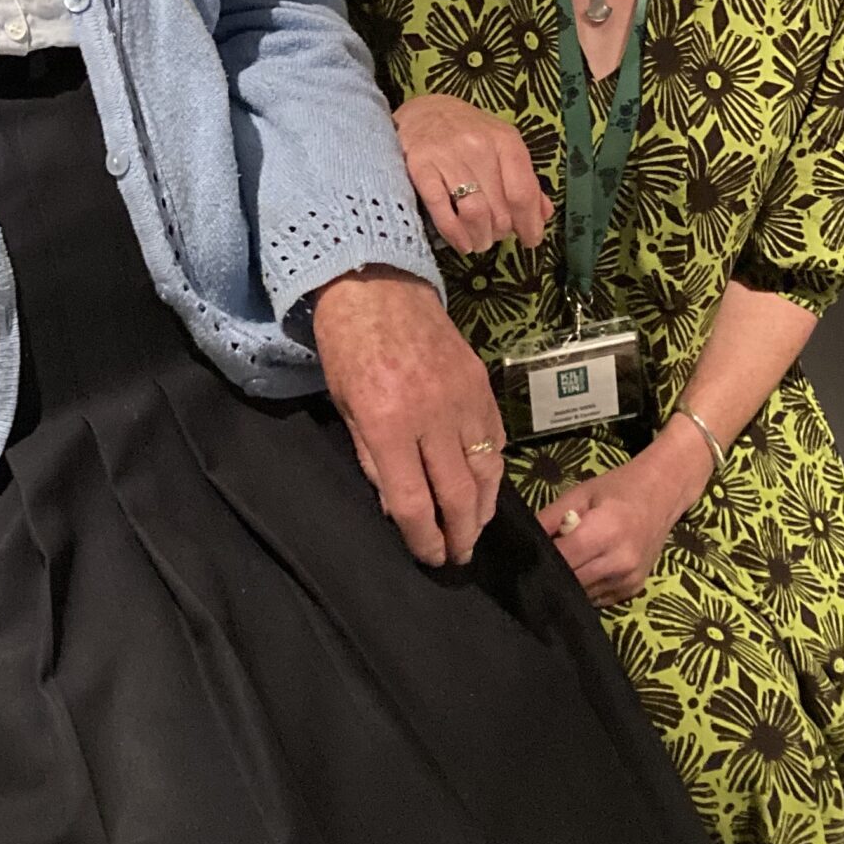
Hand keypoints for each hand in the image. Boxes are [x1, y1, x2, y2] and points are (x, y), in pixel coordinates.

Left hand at [311, 267, 504, 567]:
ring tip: (475, 529)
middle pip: (460, 496)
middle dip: (461, 535)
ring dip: (485, 509)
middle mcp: (433, 417)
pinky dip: (494, 469)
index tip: (429, 556)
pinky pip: (497, 438)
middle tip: (458, 556)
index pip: (414, 503)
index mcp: (388, 425)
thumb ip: (374, 462)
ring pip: (488, 471)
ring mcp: (464, 399)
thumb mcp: (347, 410)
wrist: (377, 286)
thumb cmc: (348, 350)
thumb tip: (400, 508)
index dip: (424, 539)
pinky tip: (485, 485)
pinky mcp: (482, 384)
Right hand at [394, 93, 553, 254]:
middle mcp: (478, 146)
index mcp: (505, 140)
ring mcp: (447, 156)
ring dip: (481, 237)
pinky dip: (455, 234)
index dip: (530, 223)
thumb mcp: (502, 146)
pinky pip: (441, 209)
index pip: (523, 192)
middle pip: (500, 207)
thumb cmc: (468, 133)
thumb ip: (524, 179)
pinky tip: (462, 243)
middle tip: (496, 236)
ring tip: (480, 242)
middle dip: (502, 232)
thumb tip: (544, 214)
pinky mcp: (420, 167)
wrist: (423, 112)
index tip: (530, 241)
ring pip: (474, 212)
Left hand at [537, 426, 710, 605]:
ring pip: (583, 594)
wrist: (663, 496)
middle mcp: (620, 561)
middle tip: (537, 564)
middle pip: (571, 581)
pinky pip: (598, 597)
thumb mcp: (580, 494)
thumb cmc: (618, 489)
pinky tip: (582, 570)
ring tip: (560, 565)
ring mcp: (629, 579)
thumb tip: (525, 540)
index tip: (522, 558)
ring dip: (568, 583)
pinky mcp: (634, 589)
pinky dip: (585, 587)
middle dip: (551, 574)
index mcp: (606, 531)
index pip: (562, 558)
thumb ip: (550, 518)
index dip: (540, 560)